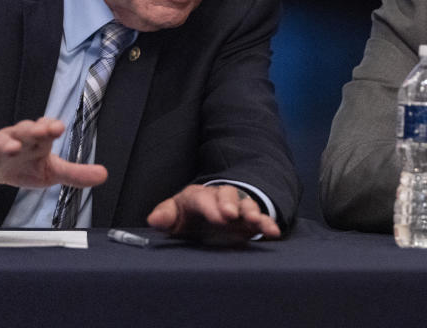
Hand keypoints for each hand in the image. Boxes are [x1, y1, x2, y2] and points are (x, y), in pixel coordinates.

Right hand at [0, 117, 107, 198]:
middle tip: (44, 130)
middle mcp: (18, 138)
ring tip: (14, 148)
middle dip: (34, 129)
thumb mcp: (50, 170)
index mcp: (37, 140)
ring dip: (7, 143)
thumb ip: (75, 173)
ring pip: (0, 140)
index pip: (45, 128)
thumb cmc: (22, 164)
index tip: (57, 128)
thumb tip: (104, 175)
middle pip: (25, 130)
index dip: (50, 127)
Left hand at [146, 184, 280, 243]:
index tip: (217, 217)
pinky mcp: (248, 220)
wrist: (205, 218)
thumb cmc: (186, 218)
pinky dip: (267, 224)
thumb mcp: (173, 217)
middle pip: (227, 194)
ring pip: (246, 203)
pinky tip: (273, 232)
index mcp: (197, 196)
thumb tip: (154, 219)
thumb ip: (165, 217)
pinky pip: (260, 218)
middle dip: (231, 204)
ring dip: (251, 211)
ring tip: (255, 221)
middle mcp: (220, 198)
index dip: (210, 206)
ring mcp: (237, 207)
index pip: (202, 197)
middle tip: (232, 215)